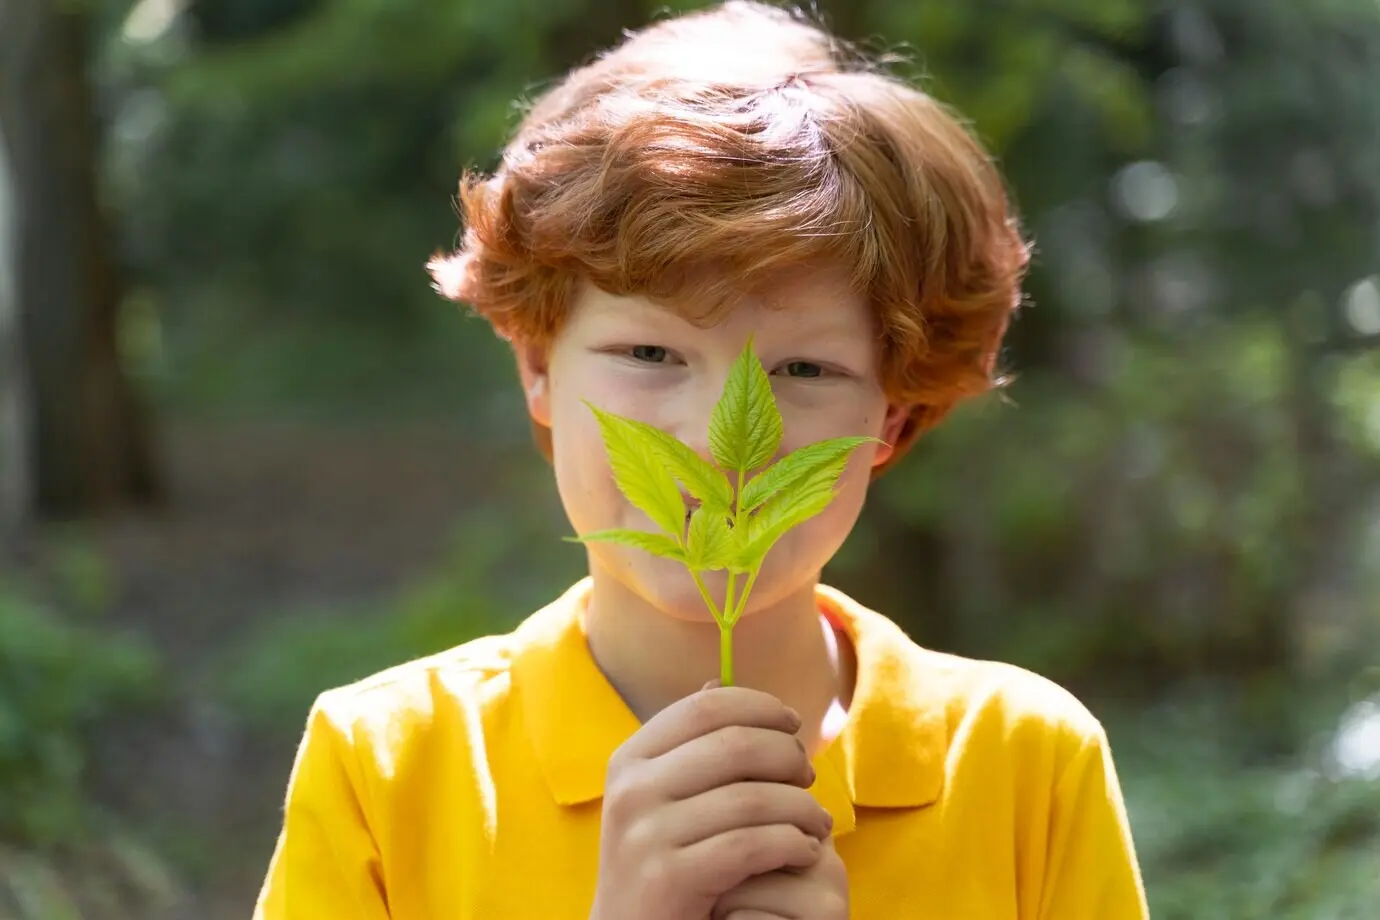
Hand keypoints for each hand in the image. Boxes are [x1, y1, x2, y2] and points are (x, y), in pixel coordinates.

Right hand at [588, 683, 832, 919]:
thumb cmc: (658, 862)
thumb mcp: (659, 797)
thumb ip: (687, 745)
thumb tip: (715, 680)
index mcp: (630, 760)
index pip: (705, 707)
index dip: (759, 707)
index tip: (792, 724)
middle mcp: (631, 790)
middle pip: (735, 745)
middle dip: (787, 756)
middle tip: (808, 776)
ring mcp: (646, 834)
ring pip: (752, 797)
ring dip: (801, 807)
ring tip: (817, 822)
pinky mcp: (669, 878)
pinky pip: (752, 845)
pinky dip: (791, 844)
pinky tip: (804, 851)